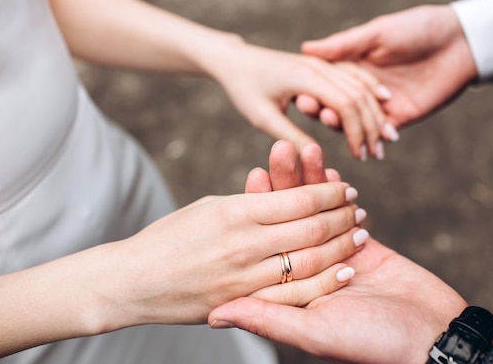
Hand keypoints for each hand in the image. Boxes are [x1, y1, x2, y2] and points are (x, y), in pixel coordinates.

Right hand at [103, 179, 365, 326]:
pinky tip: (343, 269)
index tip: (345, 187)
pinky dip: (324, 282)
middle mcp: (243, 245)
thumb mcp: (209, 207)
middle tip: (359, 208)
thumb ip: (252, 205)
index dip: (329, 192)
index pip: (298, 198)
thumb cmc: (168, 237)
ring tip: (359, 234)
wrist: (133, 282)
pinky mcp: (242, 304)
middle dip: (342, 215)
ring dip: (341, 246)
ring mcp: (243, 278)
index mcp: (234, 211)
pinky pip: (294, 296)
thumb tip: (291, 198)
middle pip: (311, 227)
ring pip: (309, 261)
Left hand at [207, 42, 389, 159]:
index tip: (360, 155)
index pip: (346, 104)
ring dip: (376, 110)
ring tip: (389, 135)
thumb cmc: (244, 89)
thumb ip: (291, 136)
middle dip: (373, 125)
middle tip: (380, 152)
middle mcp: (319, 66)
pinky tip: (383, 101)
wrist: (235, 61)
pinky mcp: (322, 63)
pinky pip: (354, 73)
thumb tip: (317, 157)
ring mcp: (322, 62)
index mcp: (306, 78)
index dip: (357, 132)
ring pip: (360, 84)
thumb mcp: (263, 118)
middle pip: (359, 94)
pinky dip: (371, 88)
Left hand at [209, 141, 467, 363]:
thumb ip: (268, 320)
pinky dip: (338, 194)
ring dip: (311, 181)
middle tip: (279, 149)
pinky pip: (344, 215)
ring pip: (316, 213)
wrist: (434, 341)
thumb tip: (214, 317)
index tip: (253, 176)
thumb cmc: (375, 346)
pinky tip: (329, 170)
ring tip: (305, 148)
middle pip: (289, 221)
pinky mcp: (363, 250)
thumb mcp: (316, 334)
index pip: (268, 244)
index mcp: (292, 292)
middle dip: (285, 184)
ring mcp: (335, 257)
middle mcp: (309, 271)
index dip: (259, 210)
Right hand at [297, 5, 477, 135]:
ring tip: (336, 127)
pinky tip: (365, 145)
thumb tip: (306, 48)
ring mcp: (381, 105)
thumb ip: (344, 45)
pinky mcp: (400, 118)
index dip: (313, 91)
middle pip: (337, 105)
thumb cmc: (417, 28)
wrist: (460, 41)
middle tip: (316, 113)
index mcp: (353, 66)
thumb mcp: (378, 33)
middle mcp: (363, 88)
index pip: (326, 83)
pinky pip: (381, 133)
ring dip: (345, 128)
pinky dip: (373, 140)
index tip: (301, 97)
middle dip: (325, 111)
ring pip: (356, 123)